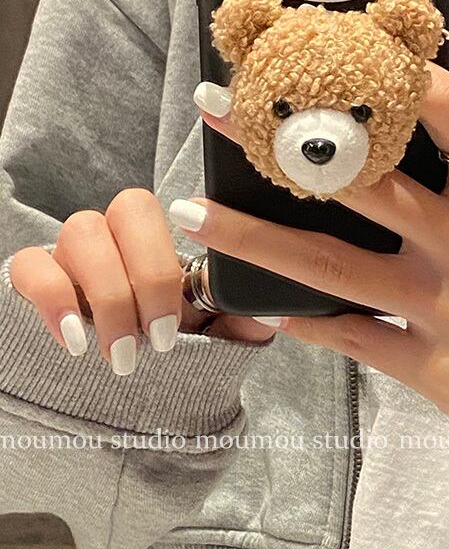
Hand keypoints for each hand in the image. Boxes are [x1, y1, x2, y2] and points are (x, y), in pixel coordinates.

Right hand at [9, 189, 276, 374]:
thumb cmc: (177, 347)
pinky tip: (74, 339)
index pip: (170, 208)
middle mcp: (121, 231)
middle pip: (126, 208)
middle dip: (145, 278)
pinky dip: (52, 297)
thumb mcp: (217, 333)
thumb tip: (274, 309)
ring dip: (106, 296)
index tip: (177, 320)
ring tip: (122, 354)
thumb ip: (243, 315)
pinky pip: (30, 264)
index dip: (167, 259)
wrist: (129, 385)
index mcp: (165, 237)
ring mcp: (76, 249)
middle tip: (157, 340)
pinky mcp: (37, 275)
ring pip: (80, 231)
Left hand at [179, 66, 448, 499]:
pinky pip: (353, 338)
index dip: (399, 78)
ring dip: (258, 237)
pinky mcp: (437, 372)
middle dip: (290, 145)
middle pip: (373, 187)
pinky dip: (301, 315)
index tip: (333, 47)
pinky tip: (254, 297)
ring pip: (339, 268)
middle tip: (220, 111)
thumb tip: (383, 123)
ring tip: (196, 212)